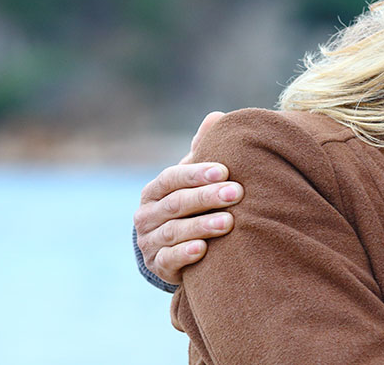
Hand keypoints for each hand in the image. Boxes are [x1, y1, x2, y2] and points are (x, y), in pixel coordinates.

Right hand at [134, 111, 241, 284]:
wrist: (173, 247)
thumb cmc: (191, 204)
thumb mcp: (195, 178)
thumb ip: (204, 150)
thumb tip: (216, 117)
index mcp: (156, 190)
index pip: (172, 178)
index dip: (196, 174)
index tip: (225, 171)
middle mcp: (147, 214)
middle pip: (176, 204)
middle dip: (207, 198)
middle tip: (236, 193)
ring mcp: (150, 241)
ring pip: (173, 232)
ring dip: (201, 226)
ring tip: (229, 223)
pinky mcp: (157, 266)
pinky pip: (168, 260)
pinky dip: (184, 254)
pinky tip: (203, 249)